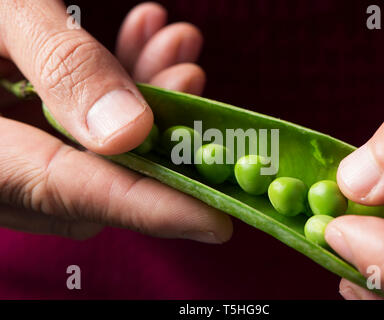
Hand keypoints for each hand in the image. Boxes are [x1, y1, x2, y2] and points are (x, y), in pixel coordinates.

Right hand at [0, 1, 232, 242]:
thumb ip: (60, 65)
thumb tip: (130, 132)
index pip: (79, 191)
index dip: (153, 207)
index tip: (216, 222)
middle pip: (99, 178)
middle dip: (161, 134)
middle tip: (191, 78)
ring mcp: (8, 157)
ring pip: (96, 156)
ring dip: (146, 104)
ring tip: (173, 47)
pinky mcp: (19, 140)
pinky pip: (75, 136)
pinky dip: (113, 97)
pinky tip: (138, 44)